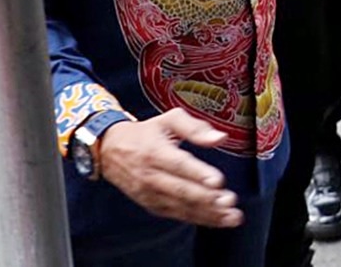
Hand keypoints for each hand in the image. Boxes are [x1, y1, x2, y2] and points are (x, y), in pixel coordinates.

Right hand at [96, 109, 243, 228]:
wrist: (110, 151)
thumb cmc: (145, 133)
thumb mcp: (169, 120)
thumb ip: (195, 127)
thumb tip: (220, 138)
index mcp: (155, 152)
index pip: (178, 164)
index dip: (198, 174)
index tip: (218, 181)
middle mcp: (151, 175)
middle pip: (180, 190)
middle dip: (207, 198)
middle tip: (229, 201)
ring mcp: (149, 193)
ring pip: (180, 206)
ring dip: (207, 213)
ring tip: (230, 217)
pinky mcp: (150, 204)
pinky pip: (175, 214)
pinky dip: (197, 218)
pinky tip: (216, 220)